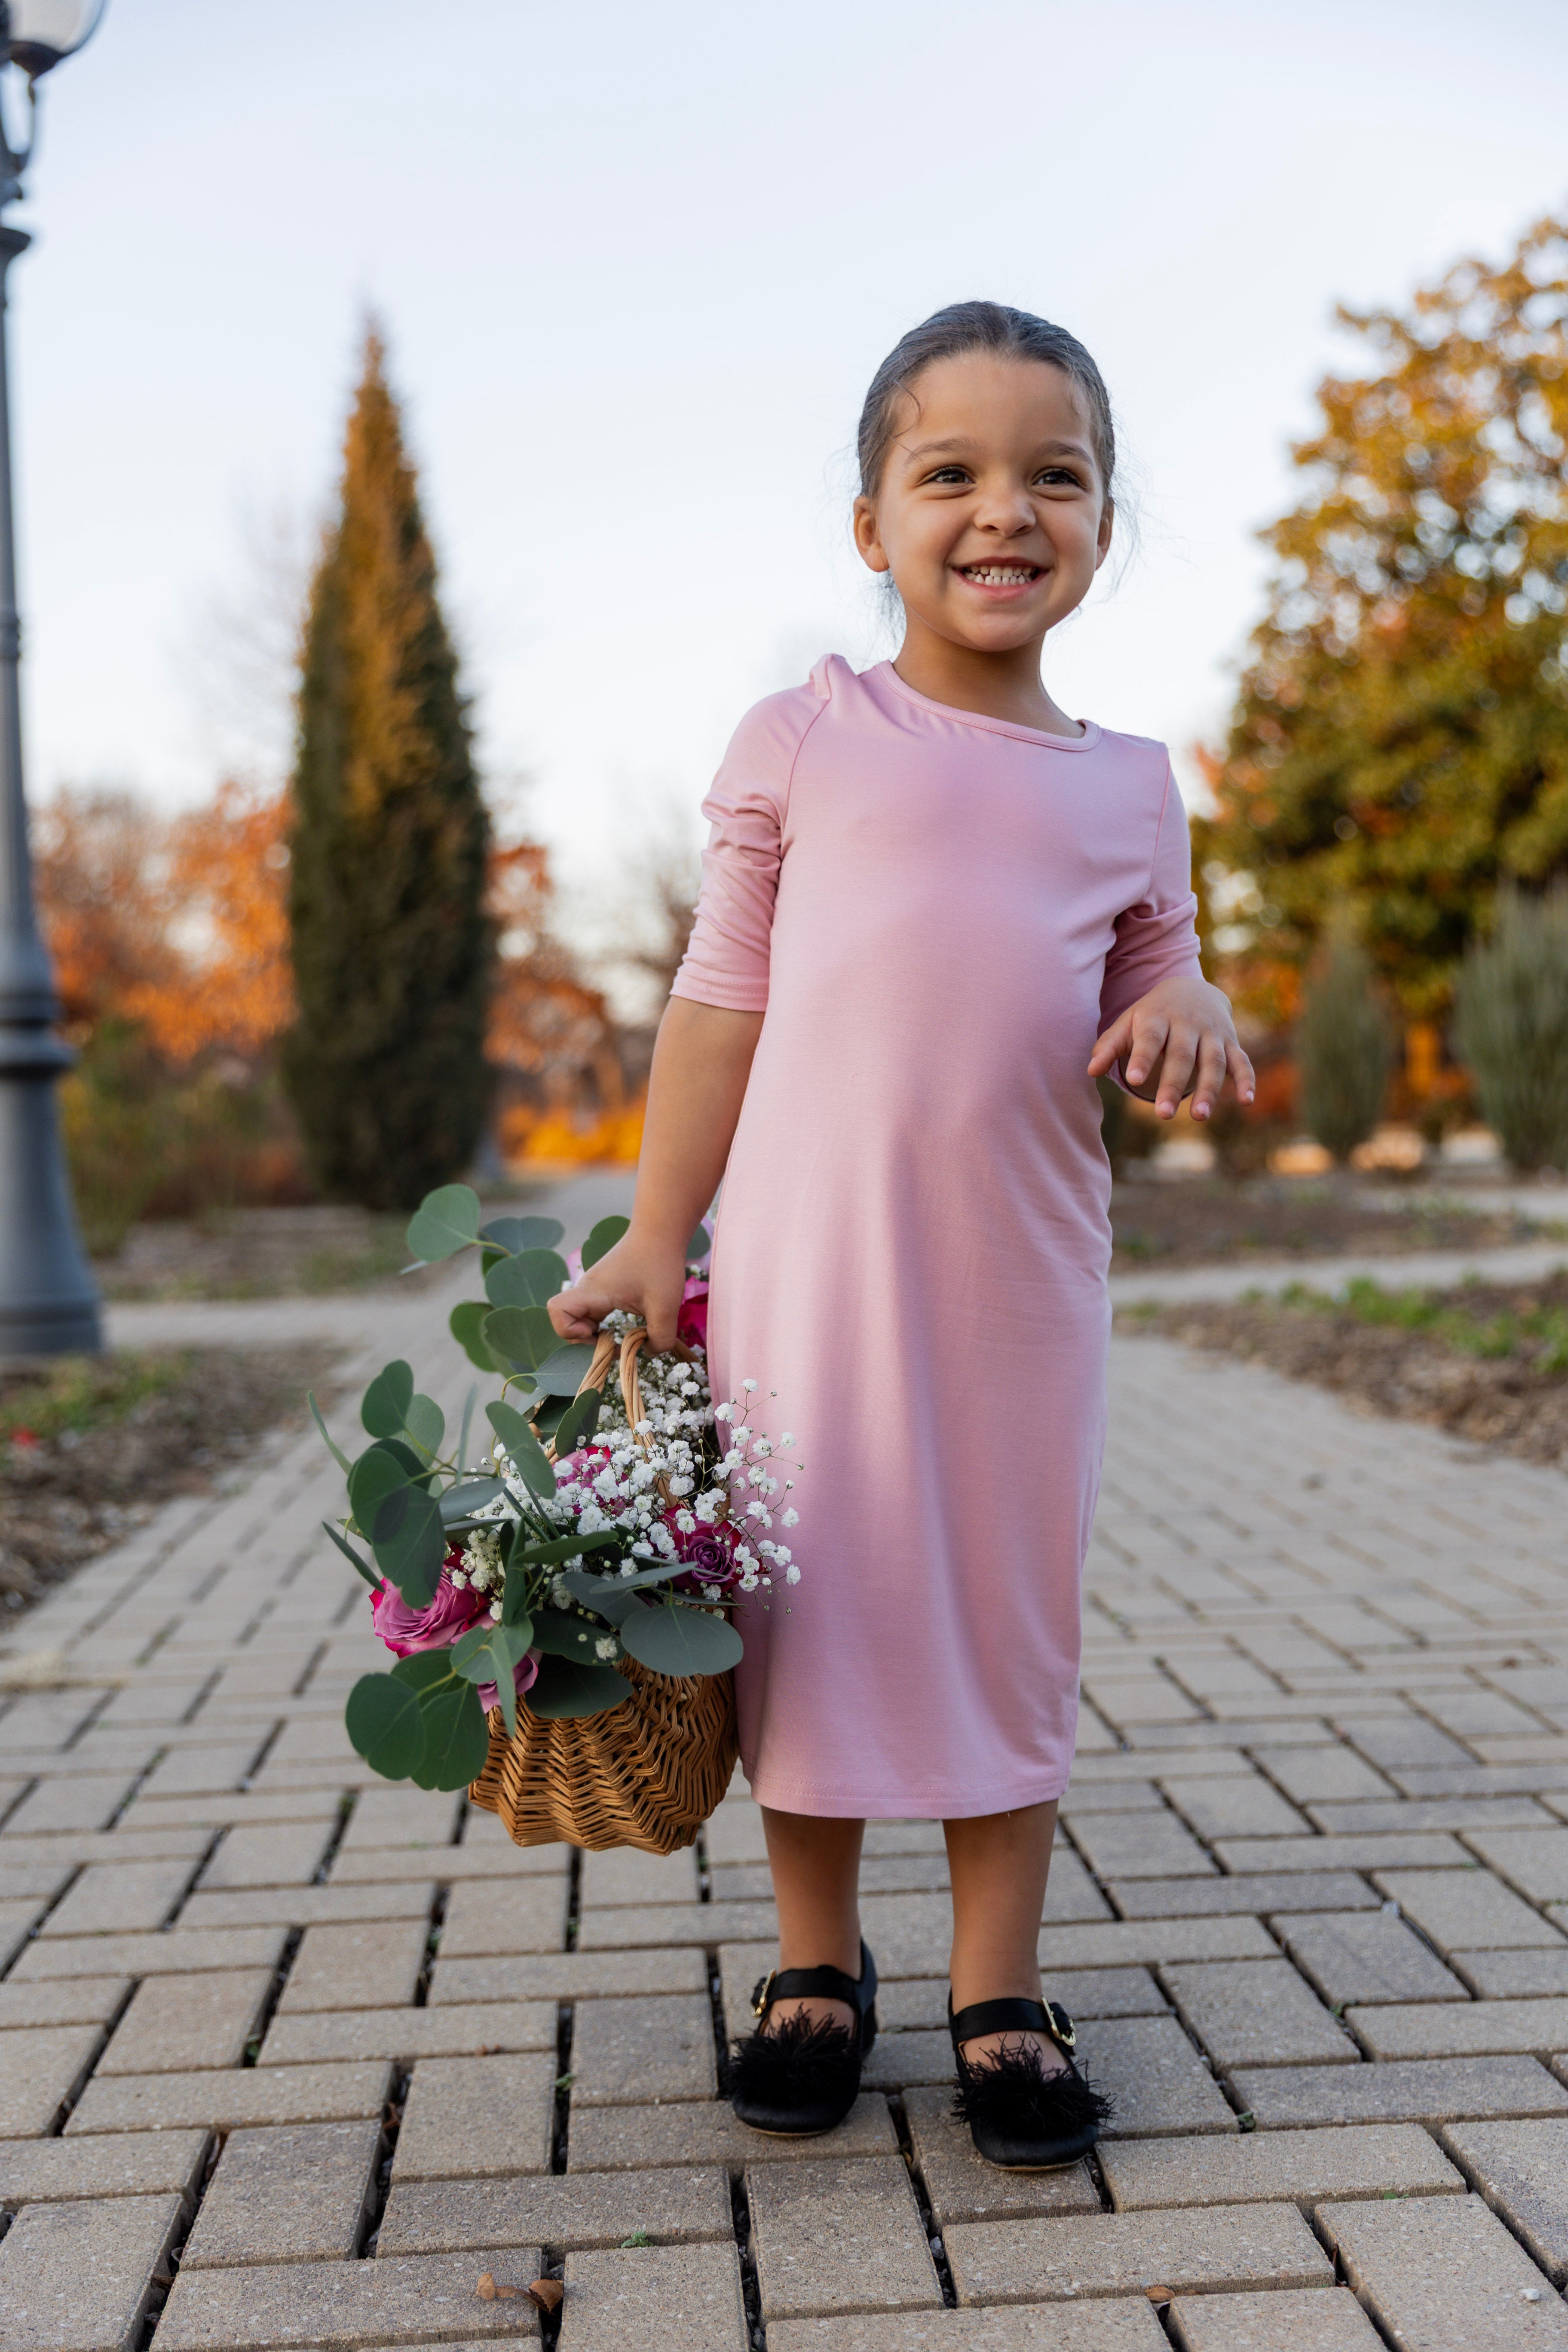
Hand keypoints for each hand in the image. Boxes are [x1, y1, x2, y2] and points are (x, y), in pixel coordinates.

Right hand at [547, 1231, 688, 1351]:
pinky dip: (604, 1324)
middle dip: (586, 1340)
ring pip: (580, 1319)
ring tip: (621, 1338)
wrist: (662, 1231)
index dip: (571, 1331)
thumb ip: (660, 1337)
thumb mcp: (666, 1306)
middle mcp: (588, 1290)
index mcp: (593, 1291)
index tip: (600, 1333)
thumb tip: (650, 1352)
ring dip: (596, 1334)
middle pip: (566, 1322)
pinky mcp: (605, 1288)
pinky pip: (593, 1313)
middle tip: (615, 1344)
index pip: (557, 1311)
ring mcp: (595, 1289)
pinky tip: (627, 1325)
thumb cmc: (660, 1263)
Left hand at [1088, 974, 1254, 1121]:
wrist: (1192, 988)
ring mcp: (1212, 1033)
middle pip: (1181, 1056)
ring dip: (1208, 1089)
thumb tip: (1090, 1071)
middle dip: (1173, 1085)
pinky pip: (1242, 1061)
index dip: (1142, 1058)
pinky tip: (1246, 1101)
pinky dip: (1246, 1080)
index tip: (1132, 1078)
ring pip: (1213, 1062)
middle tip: (1162, 1114)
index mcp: (1157, 1018)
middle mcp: (1188, 1024)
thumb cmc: (1152, 1014)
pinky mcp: (1231, 1042)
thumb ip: (1109, 1046)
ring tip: (1199, 1116)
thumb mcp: (1128, 1023)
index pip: (1150, 1039)